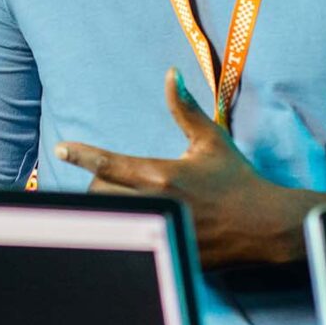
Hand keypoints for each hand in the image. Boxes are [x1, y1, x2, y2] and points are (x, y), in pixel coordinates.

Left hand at [56, 69, 325, 266]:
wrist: (263, 224)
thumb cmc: (237, 178)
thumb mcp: (211, 140)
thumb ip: (185, 109)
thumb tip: (170, 74)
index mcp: (161, 174)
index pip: (109, 163)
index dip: (81, 155)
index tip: (62, 148)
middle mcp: (156, 203)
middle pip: (100, 196)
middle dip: (96, 186)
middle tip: (103, 180)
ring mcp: (160, 230)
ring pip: (114, 219)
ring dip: (109, 208)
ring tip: (116, 200)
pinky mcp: (167, 250)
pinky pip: (135, 238)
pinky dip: (130, 228)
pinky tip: (135, 224)